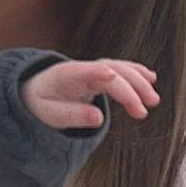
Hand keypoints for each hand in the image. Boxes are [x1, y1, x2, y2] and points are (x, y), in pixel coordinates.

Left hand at [23, 59, 159, 128]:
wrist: (33, 91)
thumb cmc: (39, 103)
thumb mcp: (49, 114)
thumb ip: (72, 115)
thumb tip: (99, 118)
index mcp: (65, 75)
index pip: (85, 71)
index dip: (99, 73)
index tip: (113, 78)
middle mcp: (81, 69)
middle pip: (109, 71)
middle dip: (128, 87)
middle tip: (143, 111)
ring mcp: (91, 70)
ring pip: (118, 68)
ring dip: (137, 81)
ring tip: (153, 100)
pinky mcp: (98, 75)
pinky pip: (119, 70)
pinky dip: (135, 73)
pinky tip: (151, 78)